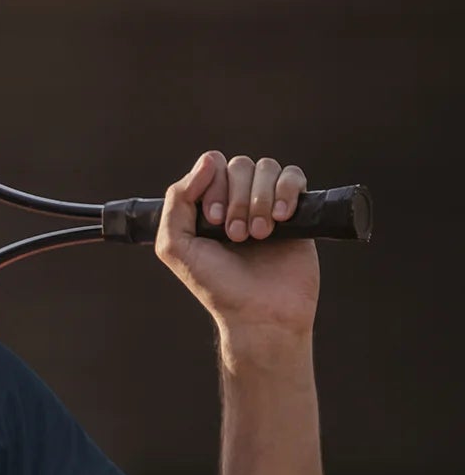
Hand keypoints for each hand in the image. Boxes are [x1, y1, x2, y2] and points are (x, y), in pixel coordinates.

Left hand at [155, 151, 319, 336]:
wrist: (259, 313)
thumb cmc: (216, 284)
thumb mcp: (175, 245)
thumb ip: (177, 200)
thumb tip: (209, 160)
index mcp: (207, 204)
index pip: (211, 166)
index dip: (212, 186)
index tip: (213, 221)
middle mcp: (237, 200)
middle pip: (239, 165)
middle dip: (237, 198)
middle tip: (236, 235)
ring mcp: (268, 204)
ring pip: (267, 167)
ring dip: (260, 199)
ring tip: (259, 234)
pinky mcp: (297, 212)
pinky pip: (295, 176)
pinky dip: (287, 191)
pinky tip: (281, 219)